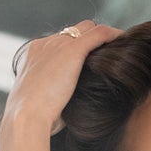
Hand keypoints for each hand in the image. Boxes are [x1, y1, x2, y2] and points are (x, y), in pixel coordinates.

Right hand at [5, 20, 121, 137]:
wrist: (25, 117)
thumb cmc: (32, 122)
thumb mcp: (41, 105)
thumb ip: (53, 99)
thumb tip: (65, 114)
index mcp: (33, 56)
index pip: (58, 43)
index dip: (73, 51)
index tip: (86, 63)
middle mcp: (45, 44)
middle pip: (72, 32)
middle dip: (88, 40)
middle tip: (106, 53)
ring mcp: (58, 45)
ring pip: (86, 29)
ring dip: (101, 36)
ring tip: (118, 47)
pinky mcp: (73, 50)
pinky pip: (98, 34)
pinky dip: (112, 35)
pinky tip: (124, 41)